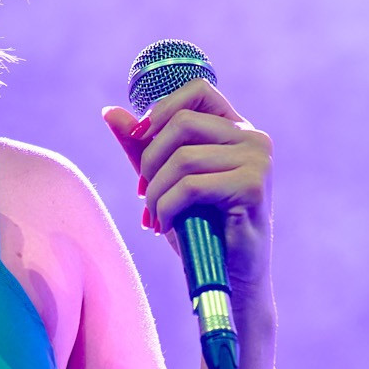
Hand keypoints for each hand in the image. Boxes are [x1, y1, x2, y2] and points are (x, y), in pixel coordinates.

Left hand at [102, 78, 273, 303]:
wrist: (229, 277)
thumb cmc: (200, 228)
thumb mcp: (166, 181)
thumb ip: (141, 146)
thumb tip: (110, 112)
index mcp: (236, 129)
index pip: (198, 90)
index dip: (162, 108)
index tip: (139, 138)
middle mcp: (253, 138)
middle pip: (182, 123)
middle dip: (150, 160)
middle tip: (144, 194)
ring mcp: (258, 161)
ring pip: (182, 158)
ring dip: (156, 192)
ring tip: (155, 216)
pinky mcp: (253, 188)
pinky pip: (191, 186)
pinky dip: (168, 207)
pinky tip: (167, 225)